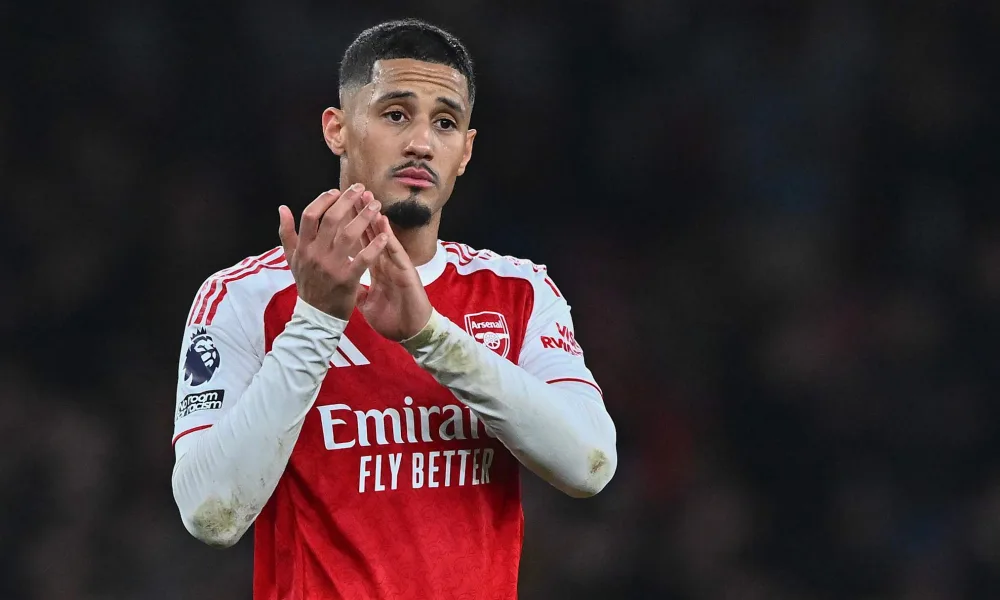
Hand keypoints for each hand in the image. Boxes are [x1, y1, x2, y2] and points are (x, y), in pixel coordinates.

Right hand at [277, 185, 387, 319]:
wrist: (316, 315)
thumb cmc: (307, 283)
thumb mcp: (291, 258)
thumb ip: (286, 233)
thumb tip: (282, 208)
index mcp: (303, 247)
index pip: (310, 216)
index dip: (323, 200)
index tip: (336, 190)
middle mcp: (315, 254)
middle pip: (331, 220)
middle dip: (347, 201)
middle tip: (361, 189)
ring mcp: (331, 267)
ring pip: (348, 235)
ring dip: (364, 217)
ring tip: (375, 205)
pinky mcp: (347, 280)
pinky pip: (362, 259)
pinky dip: (374, 247)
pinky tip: (385, 235)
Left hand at [351, 197, 432, 340]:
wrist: (410, 333)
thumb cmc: (392, 318)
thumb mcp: (366, 304)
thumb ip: (356, 289)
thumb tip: (342, 284)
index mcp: (375, 268)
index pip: (359, 241)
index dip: (349, 224)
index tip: (338, 207)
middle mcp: (385, 263)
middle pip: (371, 233)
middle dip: (361, 212)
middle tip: (352, 191)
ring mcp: (396, 266)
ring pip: (384, 237)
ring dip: (376, 218)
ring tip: (368, 198)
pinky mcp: (406, 274)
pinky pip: (396, 254)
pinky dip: (388, 239)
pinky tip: (383, 224)